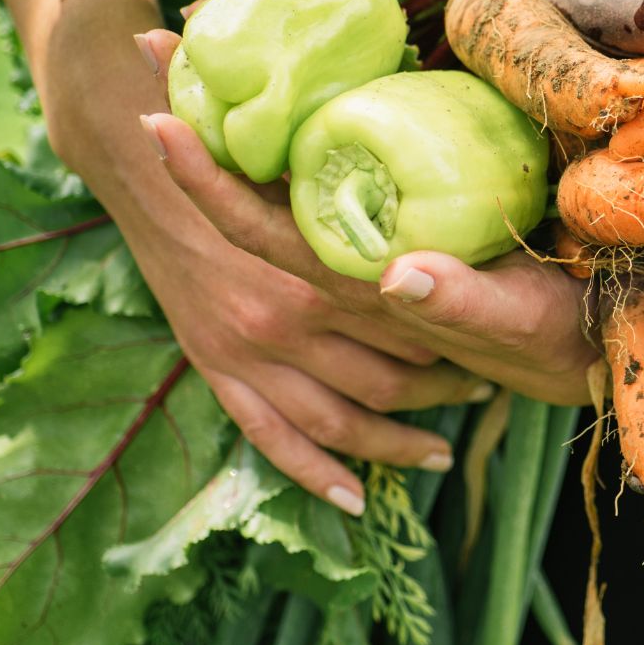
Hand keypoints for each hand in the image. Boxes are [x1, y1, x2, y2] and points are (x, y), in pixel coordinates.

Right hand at [10, 0, 485, 516]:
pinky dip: (315, 474)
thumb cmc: (251, 146)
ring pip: (341, 419)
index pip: (409, 320)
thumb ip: (371, 188)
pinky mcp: (219, 372)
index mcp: (323, 262)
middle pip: (388, 375)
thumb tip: (456, 176)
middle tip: (483, 388)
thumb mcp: (320, 162)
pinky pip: (273, 439)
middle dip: (440, 389)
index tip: (496, 346)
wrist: (147, 151)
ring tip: (442, 449)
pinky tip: (355, 498)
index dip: (456, 339)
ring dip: (396, 442)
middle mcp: (287, 313)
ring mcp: (250, 351)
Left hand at [136, 31, 601, 407]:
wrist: (581, 350)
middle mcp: (343, 263)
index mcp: (356, 283)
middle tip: (154, 44)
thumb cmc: (549, 334)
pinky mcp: (397, 228)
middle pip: (248, 192)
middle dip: (198, 120)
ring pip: (277, 182)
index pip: (261, 228)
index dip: (205, 178)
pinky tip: (276, 94)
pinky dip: (288, 134)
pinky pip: (323, 181)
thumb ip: (461, 303)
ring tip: (193, 54)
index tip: (155, 116)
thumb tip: (399, 275)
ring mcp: (366, 243)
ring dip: (229, 122)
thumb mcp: (515, 321)